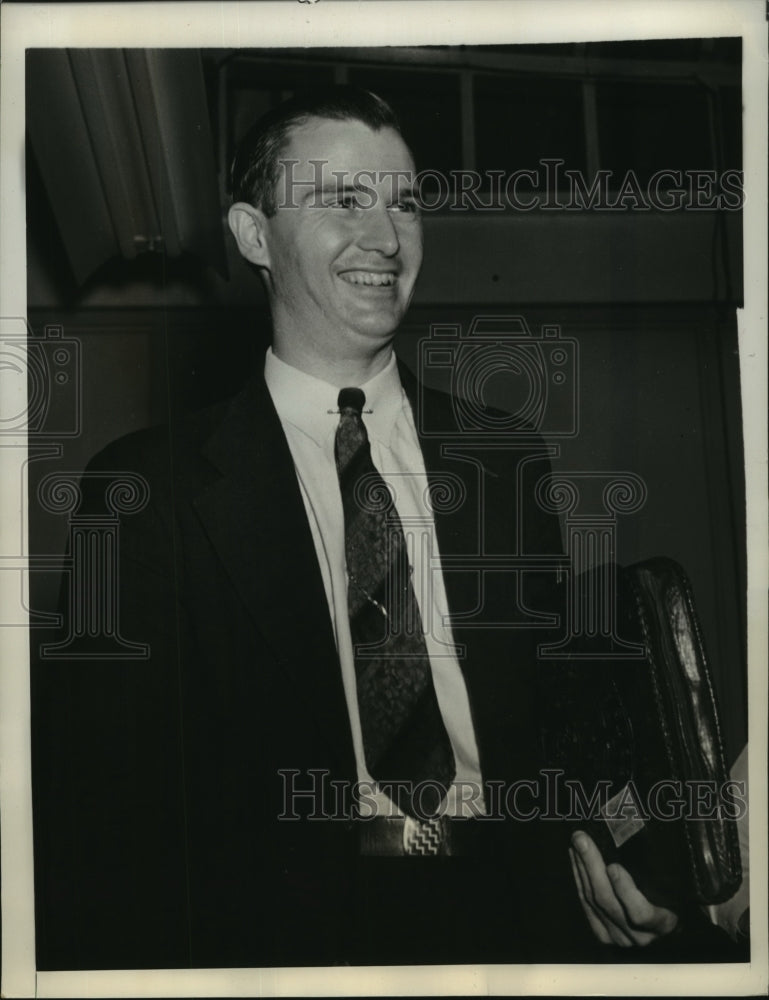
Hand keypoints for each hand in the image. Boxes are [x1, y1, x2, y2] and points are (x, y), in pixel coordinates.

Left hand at [569, 830, 678, 946]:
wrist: (667, 932)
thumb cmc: (678, 901)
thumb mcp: (680, 890)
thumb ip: (671, 870)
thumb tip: (674, 836)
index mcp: (662, 925)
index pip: (641, 914)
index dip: (625, 891)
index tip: (613, 866)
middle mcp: (639, 937)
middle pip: (608, 902)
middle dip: (592, 866)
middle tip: (581, 838)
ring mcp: (618, 938)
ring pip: (593, 901)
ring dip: (581, 868)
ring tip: (577, 842)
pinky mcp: (603, 934)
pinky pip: (586, 905)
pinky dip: (579, 878)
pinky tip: (575, 858)